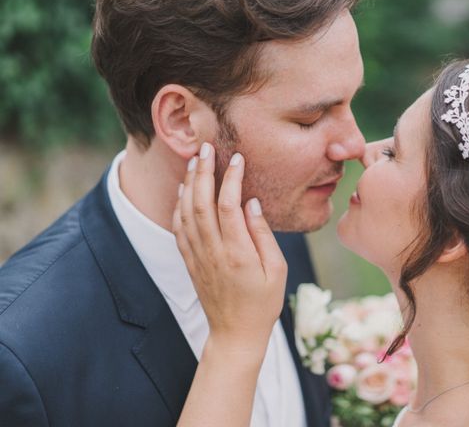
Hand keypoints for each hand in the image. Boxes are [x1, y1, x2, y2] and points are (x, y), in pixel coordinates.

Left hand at [172, 143, 287, 350]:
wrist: (235, 333)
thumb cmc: (263, 302)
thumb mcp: (276, 270)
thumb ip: (263, 234)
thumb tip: (251, 203)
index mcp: (238, 253)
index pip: (229, 206)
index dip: (231, 178)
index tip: (237, 158)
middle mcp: (213, 252)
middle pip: (201, 203)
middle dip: (203, 171)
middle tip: (206, 148)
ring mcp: (198, 257)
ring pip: (186, 213)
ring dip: (188, 184)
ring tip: (194, 160)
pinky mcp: (190, 262)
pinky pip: (179, 229)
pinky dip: (178, 206)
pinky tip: (183, 190)